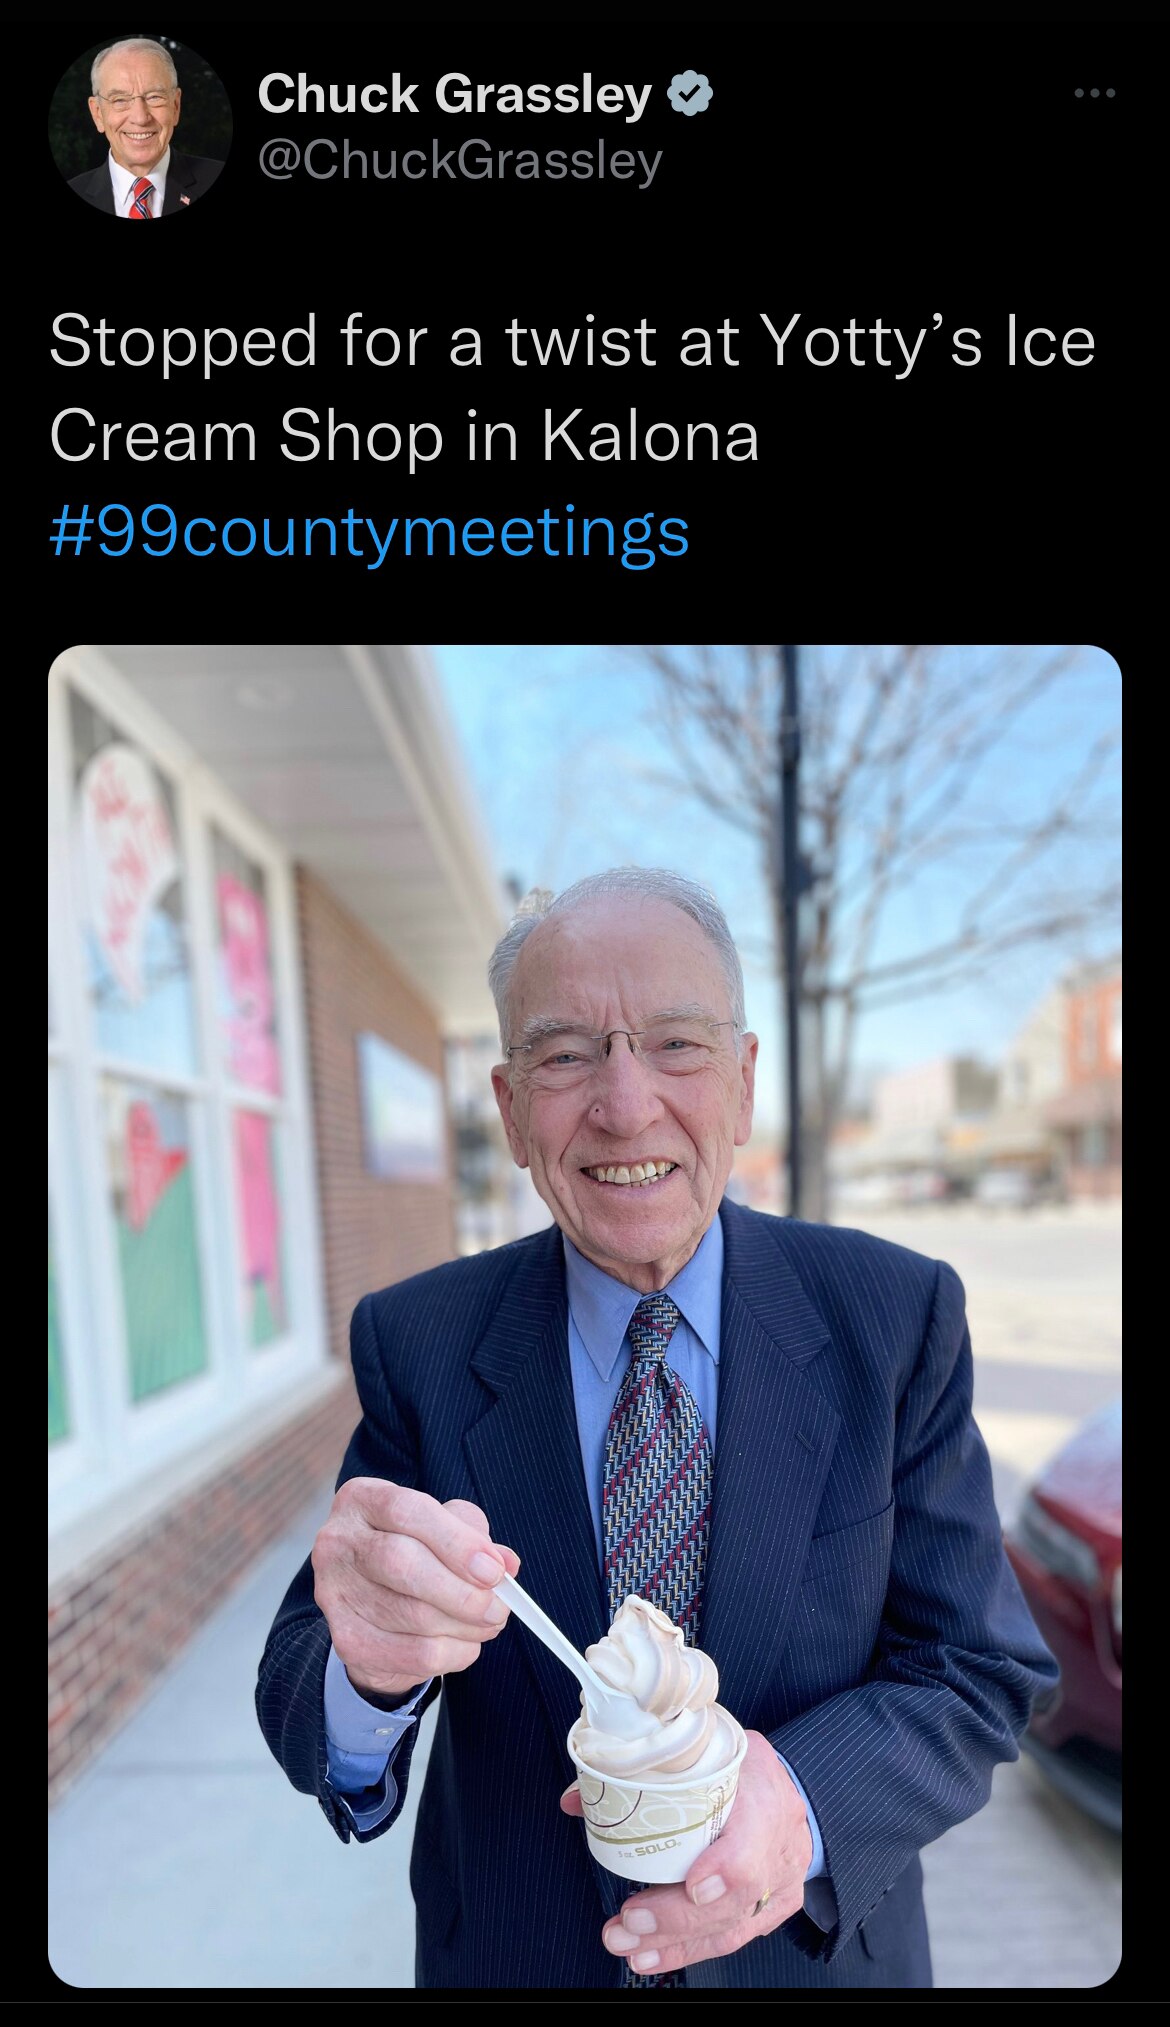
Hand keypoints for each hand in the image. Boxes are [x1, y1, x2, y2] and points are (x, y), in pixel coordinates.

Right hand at [312, 1479, 520, 1698]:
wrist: (372, 1597)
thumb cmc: (415, 1548)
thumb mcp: (444, 1526)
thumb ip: (474, 1536)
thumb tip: (505, 1562)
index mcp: (362, 1500)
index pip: (406, 1511)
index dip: (456, 1542)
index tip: (494, 1569)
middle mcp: (338, 1542)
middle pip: (401, 1564)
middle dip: (461, 1591)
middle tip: (498, 1606)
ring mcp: (335, 1593)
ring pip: (411, 1615)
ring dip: (464, 1626)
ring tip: (488, 1623)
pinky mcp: (346, 1640)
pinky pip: (411, 1654)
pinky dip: (451, 1654)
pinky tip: (465, 1644)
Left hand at [560, 1730, 812, 1975]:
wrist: (790, 1786)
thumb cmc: (737, 1766)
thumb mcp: (702, 1750)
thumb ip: (643, 1773)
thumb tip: (577, 1800)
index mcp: (763, 1790)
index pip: (755, 1835)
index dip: (727, 1868)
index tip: (692, 1884)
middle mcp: (779, 1841)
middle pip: (737, 1894)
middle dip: (678, 1915)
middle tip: (629, 1921)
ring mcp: (780, 1881)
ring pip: (731, 1924)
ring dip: (674, 1941)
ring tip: (626, 1943)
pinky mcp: (773, 1909)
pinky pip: (730, 1937)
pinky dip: (686, 1950)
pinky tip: (648, 1956)